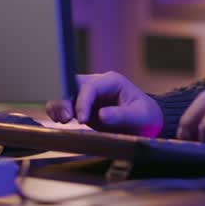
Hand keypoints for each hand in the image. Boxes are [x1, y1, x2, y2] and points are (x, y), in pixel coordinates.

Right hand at [45, 72, 162, 137]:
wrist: (146, 124)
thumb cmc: (146, 117)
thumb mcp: (140, 117)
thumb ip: (122, 116)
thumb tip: (101, 115)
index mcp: (112, 81)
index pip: (90, 87)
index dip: (83, 102)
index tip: (82, 120)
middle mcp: (98, 84)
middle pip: (72, 85)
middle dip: (64, 100)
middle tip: (65, 119)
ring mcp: (89, 95)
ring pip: (65, 93)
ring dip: (58, 105)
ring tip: (61, 120)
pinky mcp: (83, 106)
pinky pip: (64, 104)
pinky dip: (58, 110)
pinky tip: (58, 120)